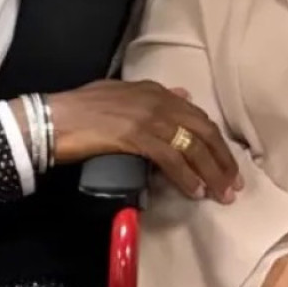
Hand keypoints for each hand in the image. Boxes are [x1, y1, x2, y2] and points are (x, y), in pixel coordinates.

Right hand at [36, 80, 242, 202]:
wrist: (54, 118)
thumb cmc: (80, 109)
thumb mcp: (121, 93)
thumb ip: (153, 97)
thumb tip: (183, 97)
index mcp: (155, 91)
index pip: (198, 117)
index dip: (216, 142)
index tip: (227, 164)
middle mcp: (158, 101)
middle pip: (204, 132)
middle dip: (223, 160)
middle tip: (233, 185)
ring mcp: (148, 117)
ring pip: (192, 147)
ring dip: (211, 173)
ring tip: (221, 195)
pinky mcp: (136, 136)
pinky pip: (171, 158)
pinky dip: (187, 176)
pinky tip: (195, 191)